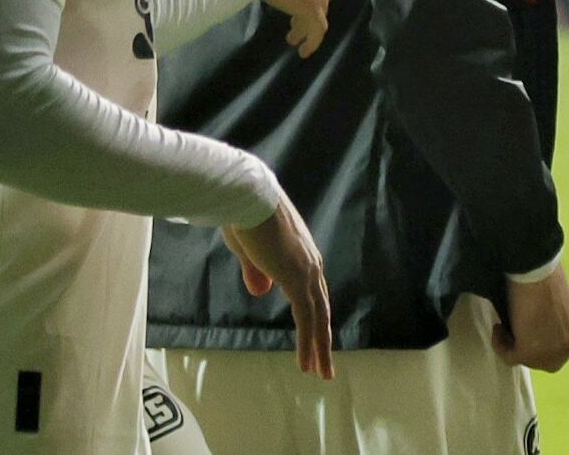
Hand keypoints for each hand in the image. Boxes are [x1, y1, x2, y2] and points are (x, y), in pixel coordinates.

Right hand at [220, 194, 333, 378]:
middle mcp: (311, 263)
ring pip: (317, 317)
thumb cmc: (243, 215)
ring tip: (320, 372)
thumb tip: (262, 292)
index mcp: (302, 255)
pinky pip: (306, 316)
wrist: (247, 196)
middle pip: (321, 308)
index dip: (313, 318)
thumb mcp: (249, 249)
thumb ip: (257, 271)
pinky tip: (307, 361)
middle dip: (322, 339)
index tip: (315, 338)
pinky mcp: (296, 277)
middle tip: (325, 366)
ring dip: (318, 347)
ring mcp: (306, 270)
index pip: (312, 293)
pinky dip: (307, 341)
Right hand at [493, 263, 568, 372]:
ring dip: (511, 345)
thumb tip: (535, 331)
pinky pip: (510, 357)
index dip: (538, 345)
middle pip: (543, 362)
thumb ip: (551, 325)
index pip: (556, 352)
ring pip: (525, 361)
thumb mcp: (556, 308)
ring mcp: (550, 351)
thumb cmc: (545, 280)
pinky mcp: (530, 351)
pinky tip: (498, 327)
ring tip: (504, 325)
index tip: (525, 329)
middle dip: (526, 349)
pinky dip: (500, 345)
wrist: (537, 271)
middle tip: (513, 330)